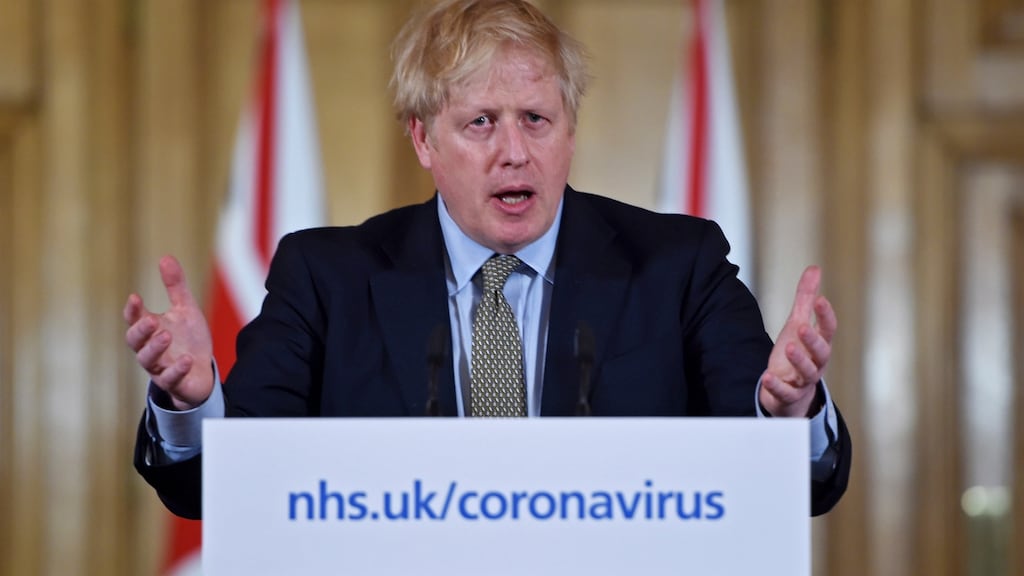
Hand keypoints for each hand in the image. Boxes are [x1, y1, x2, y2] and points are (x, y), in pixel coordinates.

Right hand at [124, 255, 213, 409]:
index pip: (134, 319)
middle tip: (151, 320)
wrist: (202, 372)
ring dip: (154, 348)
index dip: (132, 310)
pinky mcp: (173, 382)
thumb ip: (175, 287)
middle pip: (135, 341)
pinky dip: (176, 369)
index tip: (135, 297)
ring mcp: (159, 367)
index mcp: (150, 329)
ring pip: (147, 360)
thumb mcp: (185, 310)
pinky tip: (186, 359)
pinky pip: (169, 379)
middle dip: (140, 330)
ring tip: (166, 335)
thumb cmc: (188, 340)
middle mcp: (149, 348)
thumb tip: (165, 257)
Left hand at [759, 265, 835, 416]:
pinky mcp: (788, 395)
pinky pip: (785, 392)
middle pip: (821, 352)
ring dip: (799, 361)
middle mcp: (816, 362)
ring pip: (807, 372)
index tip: (820, 299)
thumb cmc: (798, 352)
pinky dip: (776, 386)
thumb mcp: (798, 323)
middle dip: (813, 340)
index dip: (826, 315)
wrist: (790, 390)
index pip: (828, 329)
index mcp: (819, 344)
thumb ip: (806, 298)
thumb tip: (815, 268)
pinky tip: (766, 377)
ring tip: (789, 347)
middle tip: (802, 327)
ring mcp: (803, 380)